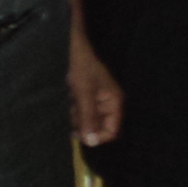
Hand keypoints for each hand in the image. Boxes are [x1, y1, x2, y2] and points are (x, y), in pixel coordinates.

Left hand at [67, 24, 121, 146]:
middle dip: (84, 122)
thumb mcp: (84, 92)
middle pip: (98, 127)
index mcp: (114, 103)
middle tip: (74, 108)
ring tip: (73, 97)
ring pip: (88, 119)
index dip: (97, 136)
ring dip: (78, 113)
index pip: (112, 132)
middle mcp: (109, 104)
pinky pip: (83, 109)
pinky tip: (72, 93)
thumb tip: (91, 142)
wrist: (78, 44)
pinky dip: (75, 105)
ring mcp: (100, 100)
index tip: (80, 133)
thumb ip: (88, 117)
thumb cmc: (84, 66)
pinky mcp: (90, 96)